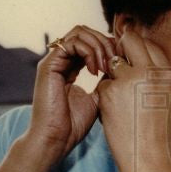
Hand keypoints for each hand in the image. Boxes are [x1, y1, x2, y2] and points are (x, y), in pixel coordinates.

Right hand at [24, 25, 117, 157]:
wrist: (56, 139)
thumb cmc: (74, 125)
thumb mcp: (98, 99)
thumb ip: (106, 80)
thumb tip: (120, 66)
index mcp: (70, 67)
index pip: (90, 42)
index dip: (109, 47)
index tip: (121, 62)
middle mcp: (61, 61)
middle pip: (85, 32)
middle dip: (106, 42)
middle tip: (116, 61)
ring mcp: (53, 61)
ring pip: (79, 33)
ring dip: (99, 46)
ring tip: (105, 66)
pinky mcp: (48, 65)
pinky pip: (71, 43)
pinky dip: (88, 51)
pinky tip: (94, 70)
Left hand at [96, 30, 170, 170]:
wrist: (151, 161)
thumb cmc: (161, 137)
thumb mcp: (168, 100)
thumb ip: (157, 80)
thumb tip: (142, 65)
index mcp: (167, 73)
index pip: (149, 44)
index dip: (137, 50)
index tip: (132, 61)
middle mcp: (150, 71)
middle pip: (129, 40)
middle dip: (120, 50)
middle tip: (118, 68)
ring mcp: (129, 79)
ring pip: (113, 63)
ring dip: (113, 77)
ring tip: (122, 103)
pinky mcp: (110, 92)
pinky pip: (103, 85)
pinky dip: (106, 98)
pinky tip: (116, 116)